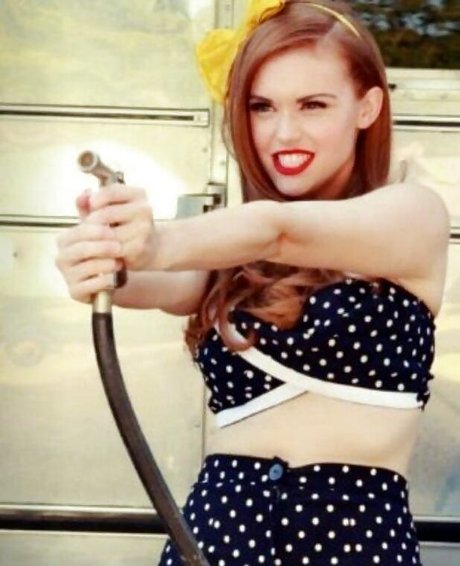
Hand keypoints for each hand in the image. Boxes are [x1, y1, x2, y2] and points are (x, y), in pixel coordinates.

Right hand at [56, 188, 124, 302]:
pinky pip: (89, 286)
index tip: (113, 229)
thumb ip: (93, 211)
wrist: (114, 275)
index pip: (79, 232)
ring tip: (119, 262)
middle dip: (102, 247)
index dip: (97, 230)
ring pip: (86, 268)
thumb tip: (87, 192)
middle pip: (81, 249)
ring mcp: (67, 276)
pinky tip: (114, 277)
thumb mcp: (101, 228)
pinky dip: (104, 281)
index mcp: (65, 240)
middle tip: (119, 246)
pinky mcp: (75, 293)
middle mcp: (61, 258)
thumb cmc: (106, 249)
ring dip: (105, 264)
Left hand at [85, 184, 154, 270]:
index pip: (111, 191)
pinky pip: (113, 247)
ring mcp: (143, 228)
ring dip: (96, 238)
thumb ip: (91, 202)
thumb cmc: (124, 224)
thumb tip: (82, 196)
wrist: (149, 247)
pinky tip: (101, 249)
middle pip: (107, 213)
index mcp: (138, 194)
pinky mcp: (139, 246)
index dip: (95, 199)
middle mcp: (144, 209)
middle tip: (86, 229)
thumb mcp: (109, 208)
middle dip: (92, 222)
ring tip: (93, 239)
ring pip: (109, 232)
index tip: (91, 208)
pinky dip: (103, 249)